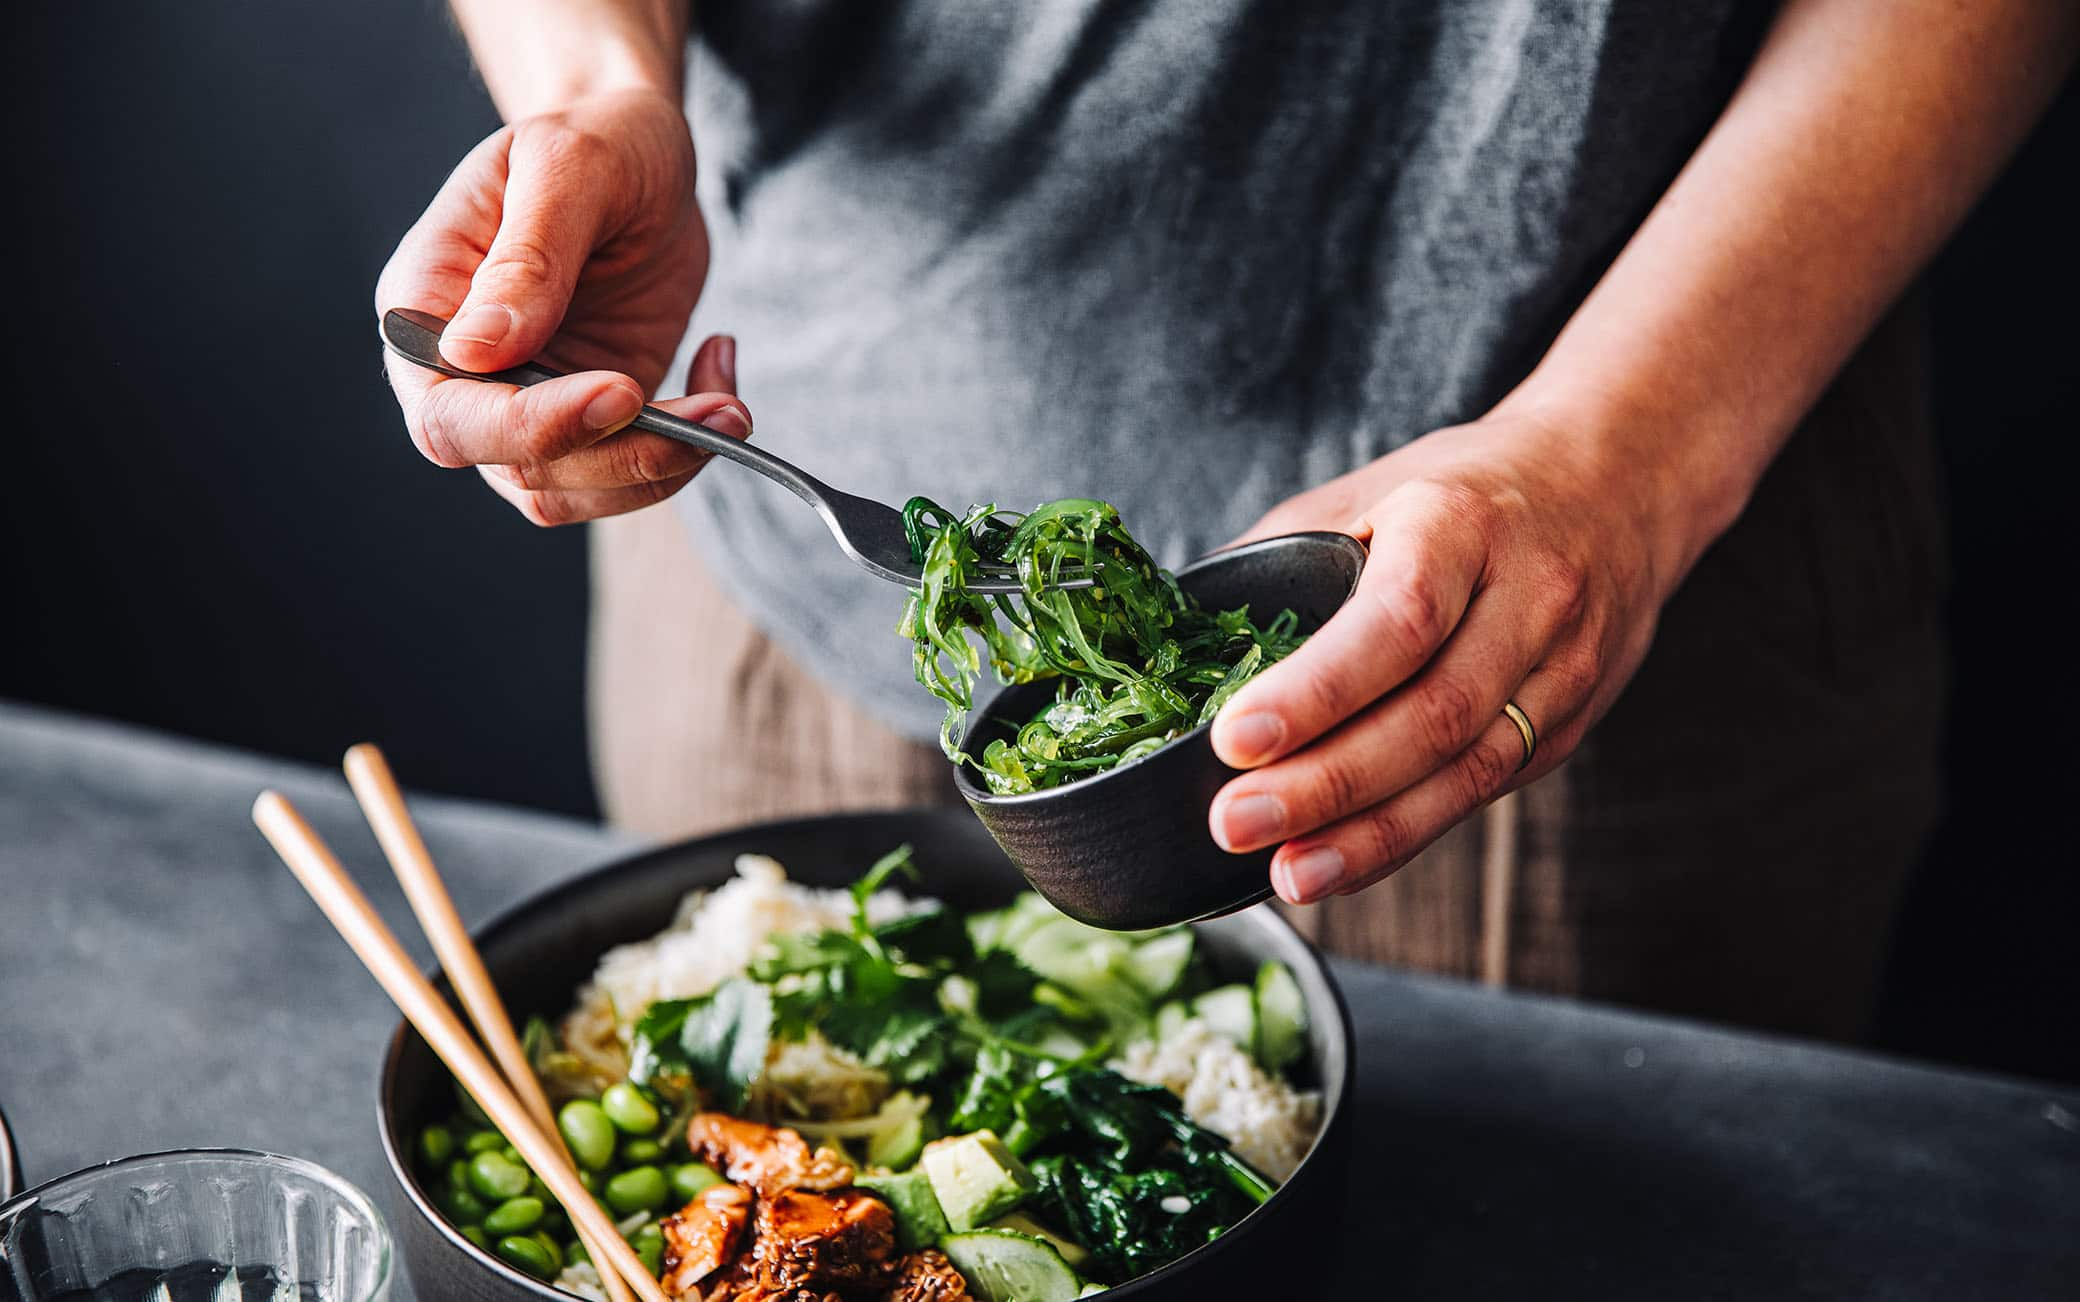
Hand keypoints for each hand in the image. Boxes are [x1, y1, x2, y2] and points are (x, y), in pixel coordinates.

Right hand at [375, 88, 747, 524]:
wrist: (644, 157)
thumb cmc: (596, 140)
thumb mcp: (568, 167)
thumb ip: (527, 256)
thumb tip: (475, 351)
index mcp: (425, 307)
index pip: (448, 413)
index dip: (528, 426)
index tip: (620, 392)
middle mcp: (464, 373)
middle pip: (514, 468)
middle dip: (620, 455)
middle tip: (717, 415)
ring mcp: (528, 405)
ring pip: (574, 491)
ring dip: (664, 466)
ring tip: (733, 409)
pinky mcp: (593, 422)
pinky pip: (627, 476)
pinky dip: (686, 453)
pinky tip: (721, 382)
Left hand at [1206, 407, 1683, 903]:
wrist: (1618, 484)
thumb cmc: (1462, 492)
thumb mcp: (1368, 492)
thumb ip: (1279, 559)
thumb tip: (1176, 639)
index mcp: (1462, 524)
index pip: (1396, 620)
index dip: (1316, 689)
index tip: (1234, 737)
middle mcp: (1528, 598)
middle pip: (1433, 713)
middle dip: (1327, 783)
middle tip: (1235, 823)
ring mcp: (1561, 669)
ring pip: (1467, 771)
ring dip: (1369, 836)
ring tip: (1287, 873)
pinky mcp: (1568, 725)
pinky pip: (1482, 792)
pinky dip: (1406, 835)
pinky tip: (1342, 861)